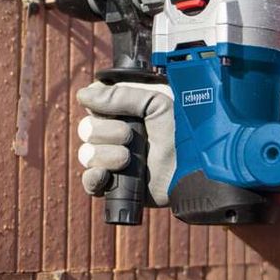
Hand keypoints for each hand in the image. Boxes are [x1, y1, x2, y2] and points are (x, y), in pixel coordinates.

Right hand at [76, 81, 175, 206]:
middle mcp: (117, 133)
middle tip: (128, 136)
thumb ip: (121, 95)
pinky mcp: (117, 184)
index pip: (93, 102)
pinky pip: (89, 182)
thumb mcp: (157, 102)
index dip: (96, 104)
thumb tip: (83, 95)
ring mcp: (115, 159)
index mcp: (127, 110)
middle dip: (104, 132)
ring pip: (86, 154)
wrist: (195, 168)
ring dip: (104, 155)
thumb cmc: (183, 131)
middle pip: (86, 128)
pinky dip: (93, 178)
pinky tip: (105, 175)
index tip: (110, 109)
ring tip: (127, 159)